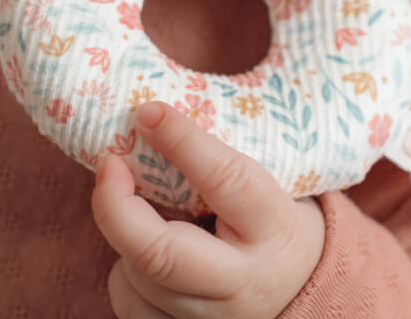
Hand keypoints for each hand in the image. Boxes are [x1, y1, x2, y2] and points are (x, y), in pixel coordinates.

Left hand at [93, 102, 325, 318]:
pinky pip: (130, 307)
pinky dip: (126, 273)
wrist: (302, 288)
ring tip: (141, 209)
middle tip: (108, 162)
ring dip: (125, 235)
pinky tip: (147, 251)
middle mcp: (244, 284)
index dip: (181, 142)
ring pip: (138, 280)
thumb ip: (215, 161)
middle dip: (118, 208)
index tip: (148, 112)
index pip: (225, 180)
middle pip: (162, 255)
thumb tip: (149, 117)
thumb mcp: (264, 183)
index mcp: (274, 227)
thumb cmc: (272, 220)